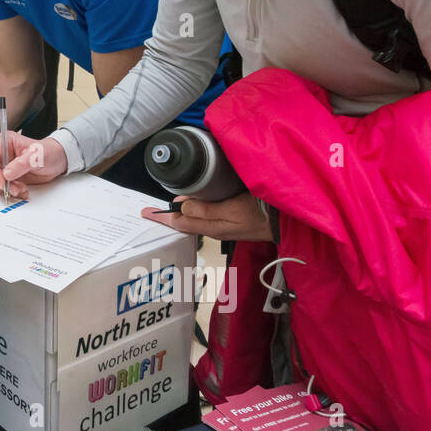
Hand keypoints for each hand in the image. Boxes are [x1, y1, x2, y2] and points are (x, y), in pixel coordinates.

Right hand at [0, 131, 66, 198]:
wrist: (57, 161)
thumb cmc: (48, 152)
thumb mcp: (37, 156)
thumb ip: (21, 164)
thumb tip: (6, 173)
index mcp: (6, 142)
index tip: (3, 181)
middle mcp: (3, 154)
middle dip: (1, 181)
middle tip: (15, 186)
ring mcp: (5, 166)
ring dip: (7, 187)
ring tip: (21, 188)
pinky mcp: (9, 176)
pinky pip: (3, 187)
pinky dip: (11, 191)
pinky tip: (22, 189)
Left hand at [141, 192, 271, 241]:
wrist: (285, 222)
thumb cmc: (261, 214)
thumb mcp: (233, 211)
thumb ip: (206, 210)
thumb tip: (181, 208)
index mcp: (211, 227)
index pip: (180, 223)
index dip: (162, 217)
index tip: (145, 212)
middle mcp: (213, 228)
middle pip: (184, 222)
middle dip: (167, 217)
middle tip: (150, 211)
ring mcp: (222, 225)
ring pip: (194, 219)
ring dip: (179, 212)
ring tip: (166, 207)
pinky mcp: (230, 219)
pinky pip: (205, 215)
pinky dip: (194, 209)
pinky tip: (192, 202)